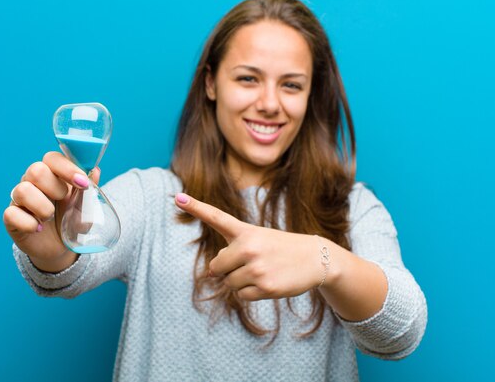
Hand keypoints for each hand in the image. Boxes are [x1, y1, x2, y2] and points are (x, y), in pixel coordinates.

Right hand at [3, 152, 100, 271]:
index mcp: (52, 174)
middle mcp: (33, 182)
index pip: (52, 158)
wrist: (61, 248)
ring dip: (42, 207)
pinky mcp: (11, 218)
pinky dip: (29, 224)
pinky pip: (11, 214)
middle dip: (55, 188)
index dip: (67, 168)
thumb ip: (90, 189)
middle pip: (35, 170)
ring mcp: (20, 199)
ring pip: (22, 190)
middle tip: (63, 201)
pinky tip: (38, 229)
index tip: (83, 183)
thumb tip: (95, 170)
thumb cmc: (71, 221)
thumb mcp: (85, 207)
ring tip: (50, 218)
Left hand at [174, 193, 328, 300]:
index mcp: (246, 231)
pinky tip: (268, 282)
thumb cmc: (280, 248)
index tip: (177, 197)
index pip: (216, 217)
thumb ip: (232, 252)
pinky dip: (251, 292)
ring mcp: (256, 268)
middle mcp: (248, 247)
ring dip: (241, 282)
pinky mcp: (265, 287)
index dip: (196, 207)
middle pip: (216, 267)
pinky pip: (242, 296)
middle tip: (249, 263)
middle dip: (227, 270)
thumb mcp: (258, 239)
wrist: (316, 258)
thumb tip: (210, 275)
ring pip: (229, 284)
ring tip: (263, 271)